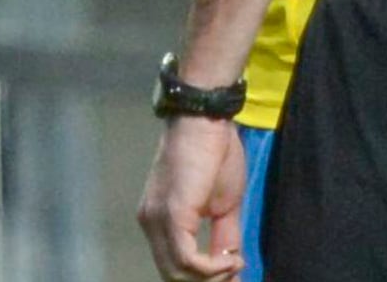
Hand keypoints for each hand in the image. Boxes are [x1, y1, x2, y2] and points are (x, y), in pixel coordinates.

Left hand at [137, 118, 246, 279]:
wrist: (206, 120)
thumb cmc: (215, 156)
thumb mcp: (223, 207)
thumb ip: (223, 238)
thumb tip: (232, 268)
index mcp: (158, 221)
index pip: (173, 266)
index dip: (204, 278)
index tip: (234, 273)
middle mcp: (150, 223)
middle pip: (173, 275)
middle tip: (236, 273)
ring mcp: (157, 219)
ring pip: (177, 273)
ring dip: (212, 277)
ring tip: (236, 264)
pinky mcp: (171, 215)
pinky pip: (186, 260)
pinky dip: (211, 268)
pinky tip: (230, 259)